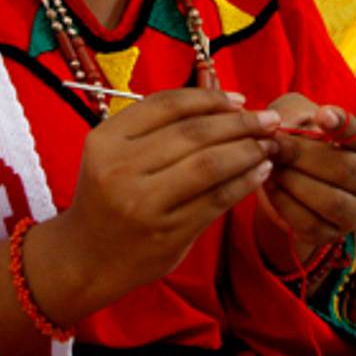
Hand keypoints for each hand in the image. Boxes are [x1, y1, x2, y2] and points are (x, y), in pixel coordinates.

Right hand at [56, 88, 279, 305]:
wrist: (86, 258)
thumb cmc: (109, 198)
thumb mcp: (116, 154)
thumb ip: (157, 130)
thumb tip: (226, 106)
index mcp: (106, 139)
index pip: (167, 105)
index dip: (210, 98)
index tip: (239, 99)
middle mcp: (120, 167)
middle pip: (193, 133)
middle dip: (239, 123)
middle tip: (268, 119)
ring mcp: (143, 202)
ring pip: (209, 164)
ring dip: (247, 150)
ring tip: (269, 144)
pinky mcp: (167, 232)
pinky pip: (216, 199)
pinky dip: (244, 182)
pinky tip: (260, 171)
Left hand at [259, 92, 355, 253]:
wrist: (291, 175)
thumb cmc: (301, 138)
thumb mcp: (299, 115)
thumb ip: (295, 114)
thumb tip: (281, 125)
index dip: (345, 125)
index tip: (320, 114)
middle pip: (346, 169)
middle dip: (304, 155)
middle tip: (275, 144)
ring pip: (331, 201)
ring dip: (294, 180)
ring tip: (270, 164)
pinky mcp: (332, 233)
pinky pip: (310, 223)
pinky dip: (284, 202)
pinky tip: (269, 184)